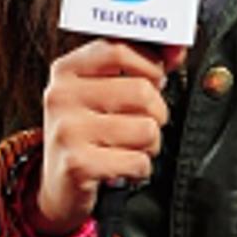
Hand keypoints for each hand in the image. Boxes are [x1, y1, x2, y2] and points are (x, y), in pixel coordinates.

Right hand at [34, 39, 183, 236]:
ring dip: (149, 146)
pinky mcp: (78, 165)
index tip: (157, 80)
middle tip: (141, 124)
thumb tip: (177, 51)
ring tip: (129, 148)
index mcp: (66, 71)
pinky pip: (138, 161)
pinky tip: (122, 168)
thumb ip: (135, 66)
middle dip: (156, 114)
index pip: (120, 50)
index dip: (150, 65)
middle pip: (141, 91)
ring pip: (146, 129)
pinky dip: (139, 170)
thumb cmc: (87, 134)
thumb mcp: (100, 92)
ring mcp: (68, 130)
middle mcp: (62, 96)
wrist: (59, 186)